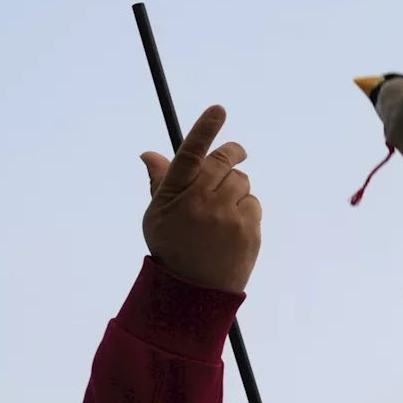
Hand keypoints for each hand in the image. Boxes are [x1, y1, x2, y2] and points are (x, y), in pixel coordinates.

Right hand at [140, 105, 260, 293]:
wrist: (194, 292)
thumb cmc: (172, 249)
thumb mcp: (157, 216)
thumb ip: (159, 182)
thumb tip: (149, 153)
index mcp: (175, 195)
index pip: (190, 154)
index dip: (205, 130)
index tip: (218, 110)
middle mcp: (201, 202)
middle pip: (224, 161)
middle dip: (231, 154)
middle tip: (234, 154)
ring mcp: (226, 216)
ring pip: (241, 181)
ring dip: (235, 188)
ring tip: (222, 212)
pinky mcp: (248, 229)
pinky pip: (253, 203)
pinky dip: (246, 209)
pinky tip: (232, 228)